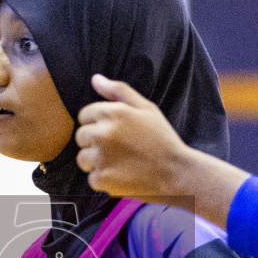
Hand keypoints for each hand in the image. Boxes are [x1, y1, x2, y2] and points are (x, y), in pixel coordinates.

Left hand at [74, 75, 248, 227]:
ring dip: (96, 162)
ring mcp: (101, 157)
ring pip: (83, 158)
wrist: (176, 172)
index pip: (84, 116)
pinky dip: (104, 179)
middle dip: (95, 142)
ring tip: (120, 163)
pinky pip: (92, 178)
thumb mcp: (146, 108)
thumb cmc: (162, 138)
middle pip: (81, 137)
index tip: (117, 133)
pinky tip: (122, 175)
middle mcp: (102, 133)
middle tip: (120, 149)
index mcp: (111, 112)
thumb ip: (118, 90)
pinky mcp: (103, 178)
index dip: (99, 124)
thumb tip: (95, 78)